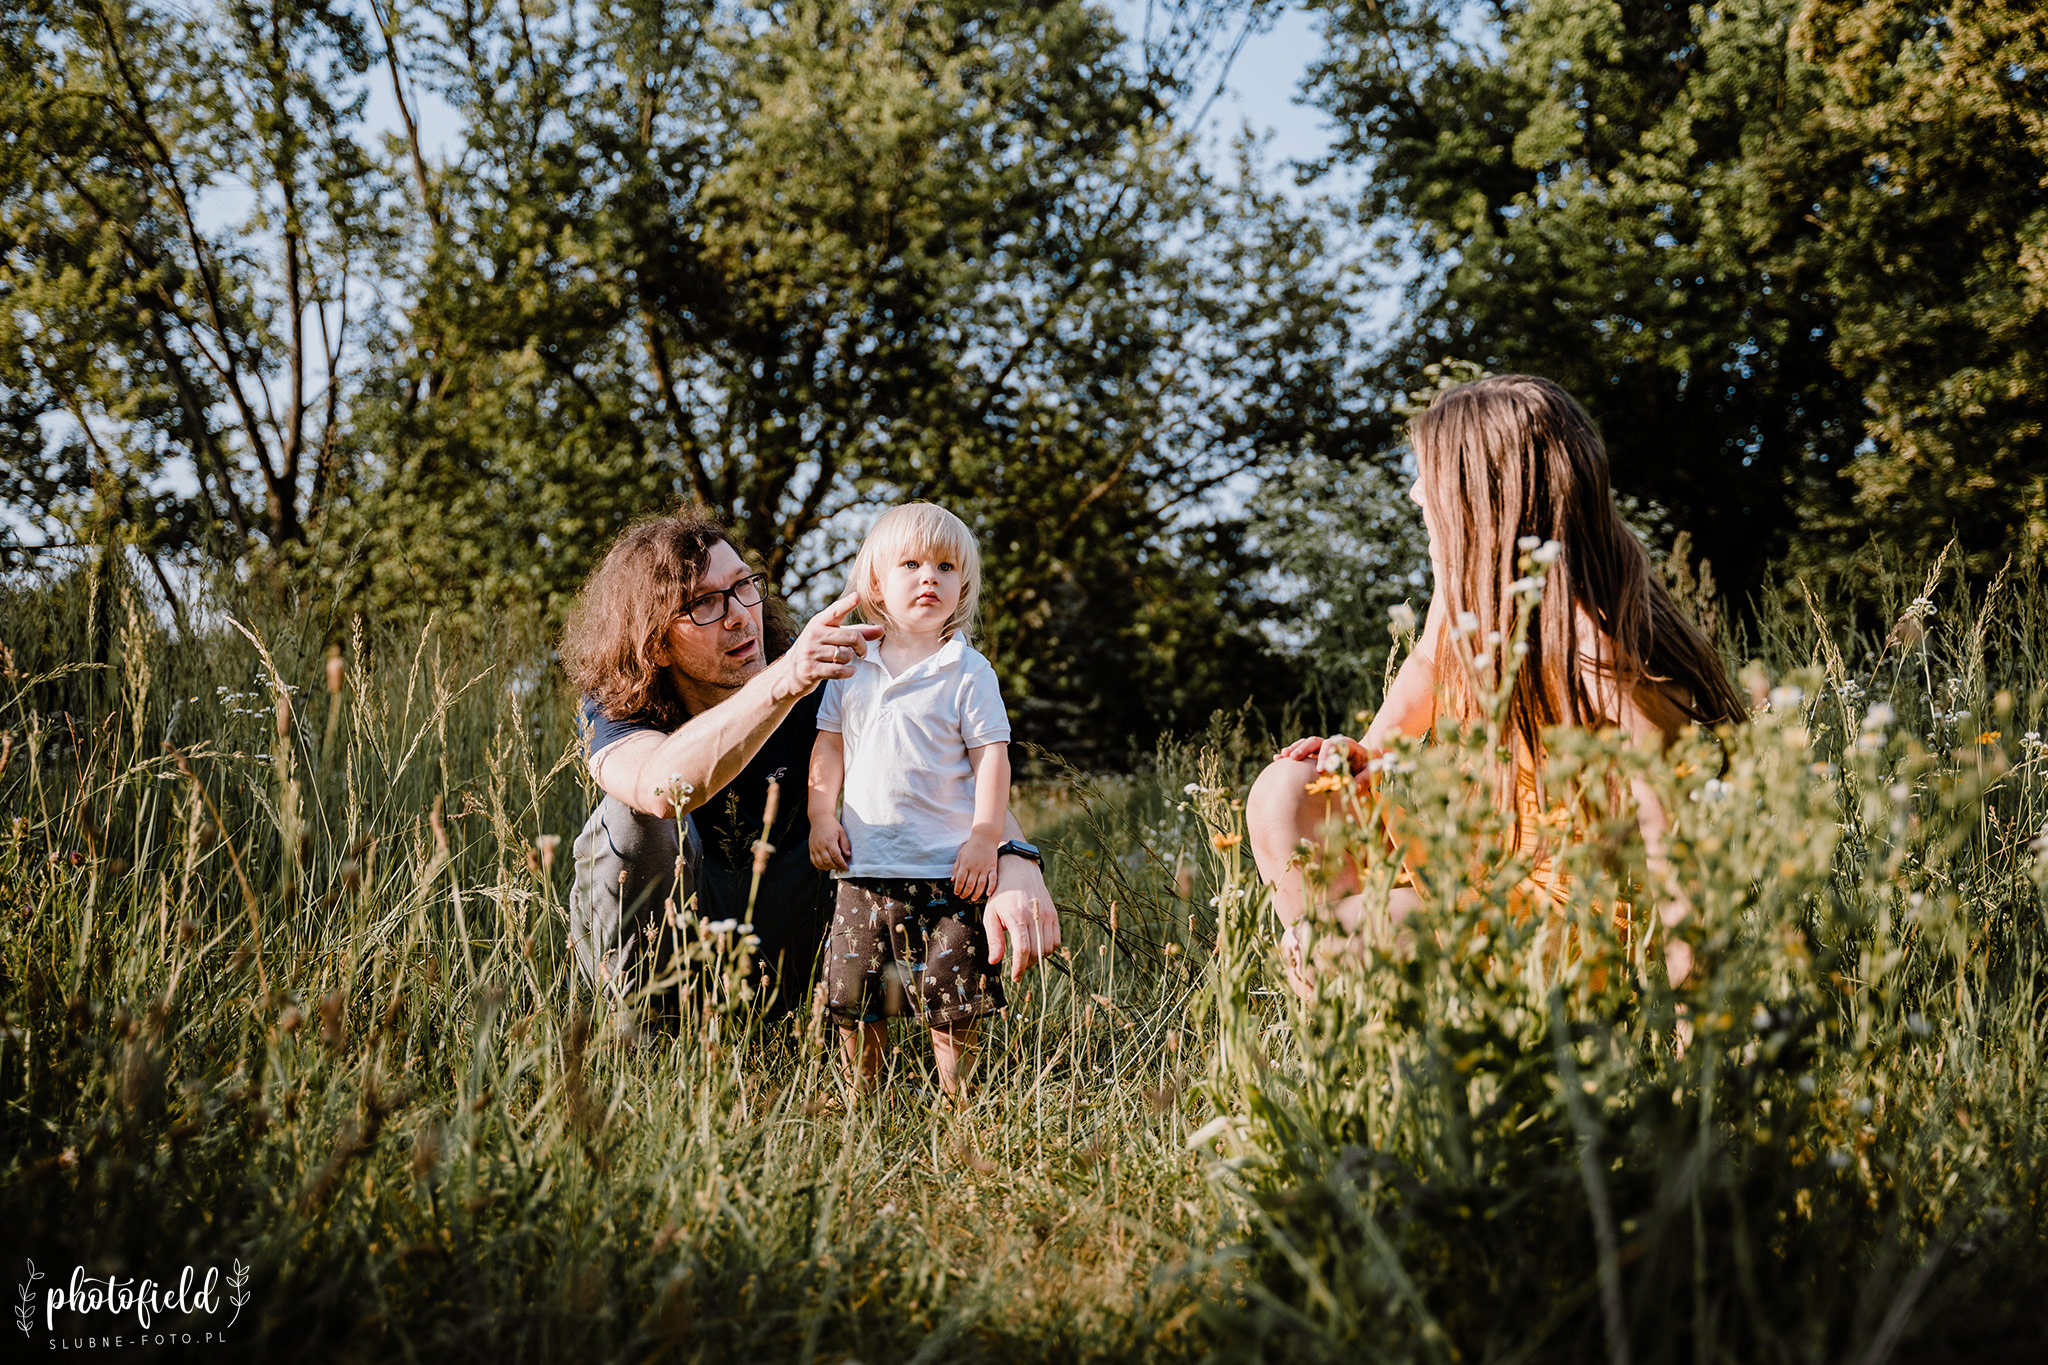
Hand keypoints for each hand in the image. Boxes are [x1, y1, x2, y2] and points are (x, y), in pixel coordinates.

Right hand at [780, 592, 883, 697]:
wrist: (790, 673)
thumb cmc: (817, 650)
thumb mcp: (833, 637)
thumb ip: (858, 632)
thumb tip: (882, 629)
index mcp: (819, 622)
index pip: (835, 611)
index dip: (847, 604)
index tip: (857, 596)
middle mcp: (813, 634)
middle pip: (851, 638)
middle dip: (862, 647)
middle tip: (862, 652)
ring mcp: (810, 652)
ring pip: (846, 655)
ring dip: (850, 660)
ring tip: (843, 661)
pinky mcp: (810, 669)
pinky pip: (840, 670)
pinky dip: (849, 672)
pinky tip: (848, 670)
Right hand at [808, 816, 850, 871]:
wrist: (819, 819)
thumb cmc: (832, 825)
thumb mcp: (842, 832)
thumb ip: (845, 844)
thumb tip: (848, 855)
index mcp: (829, 841)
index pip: (836, 856)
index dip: (841, 863)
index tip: (846, 867)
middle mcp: (821, 845)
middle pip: (828, 861)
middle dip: (836, 867)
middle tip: (841, 867)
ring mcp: (814, 847)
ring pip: (820, 863)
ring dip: (828, 867)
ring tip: (834, 867)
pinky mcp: (811, 848)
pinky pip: (813, 861)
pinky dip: (819, 866)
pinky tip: (825, 866)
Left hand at [950, 831, 998, 900]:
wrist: (985, 837)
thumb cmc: (971, 846)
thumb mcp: (960, 855)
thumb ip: (956, 868)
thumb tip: (952, 880)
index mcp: (965, 864)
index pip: (960, 880)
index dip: (958, 888)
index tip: (957, 893)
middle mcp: (974, 867)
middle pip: (969, 884)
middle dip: (965, 893)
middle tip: (964, 897)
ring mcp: (984, 868)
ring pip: (980, 884)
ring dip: (976, 894)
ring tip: (973, 898)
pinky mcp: (993, 867)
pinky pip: (993, 879)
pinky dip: (991, 888)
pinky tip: (988, 894)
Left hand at [984, 853, 1059, 981]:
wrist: (1019, 873)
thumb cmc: (1001, 896)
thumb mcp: (991, 915)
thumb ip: (994, 939)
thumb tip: (994, 961)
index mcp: (1017, 917)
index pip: (1023, 949)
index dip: (1020, 967)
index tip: (1015, 977)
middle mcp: (1035, 916)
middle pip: (1036, 952)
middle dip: (1027, 964)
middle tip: (1019, 968)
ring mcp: (1047, 915)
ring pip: (1048, 948)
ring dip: (1038, 958)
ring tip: (1026, 957)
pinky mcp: (1054, 915)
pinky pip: (1056, 940)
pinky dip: (1048, 949)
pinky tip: (1037, 947)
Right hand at [1275, 734, 1373, 773]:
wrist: (1367, 759)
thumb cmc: (1371, 766)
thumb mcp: (1372, 772)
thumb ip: (1365, 778)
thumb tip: (1354, 787)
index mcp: (1346, 744)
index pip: (1333, 745)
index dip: (1325, 755)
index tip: (1319, 770)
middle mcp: (1332, 744)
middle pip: (1316, 741)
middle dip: (1304, 749)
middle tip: (1294, 758)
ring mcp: (1323, 748)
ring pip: (1306, 744)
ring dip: (1294, 749)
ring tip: (1282, 756)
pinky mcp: (1316, 754)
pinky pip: (1302, 751)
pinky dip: (1291, 754)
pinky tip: (1278, 759)